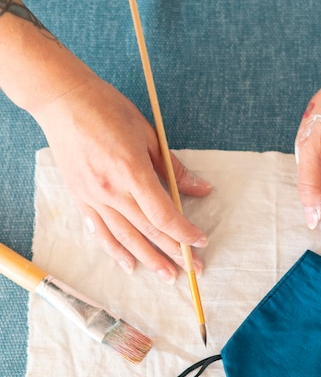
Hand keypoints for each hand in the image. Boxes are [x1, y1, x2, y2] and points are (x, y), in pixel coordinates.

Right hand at [34, 75, 211, 281]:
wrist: (62, 100)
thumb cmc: (107, 109)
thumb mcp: (149, 134)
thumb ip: (174, 168)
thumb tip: (201, 189)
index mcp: (132, 171)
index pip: (163, 214)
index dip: (184, 232)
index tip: (201, 241)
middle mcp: (111, 190)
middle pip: (148, 231)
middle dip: (174, 252)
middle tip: (194, 268)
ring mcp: (93, 198)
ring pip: (125, 238)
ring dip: (149, 260)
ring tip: (167, 276)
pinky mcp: (81, 199)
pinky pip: (100, 233)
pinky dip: (116, 252)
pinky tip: (130, 265)